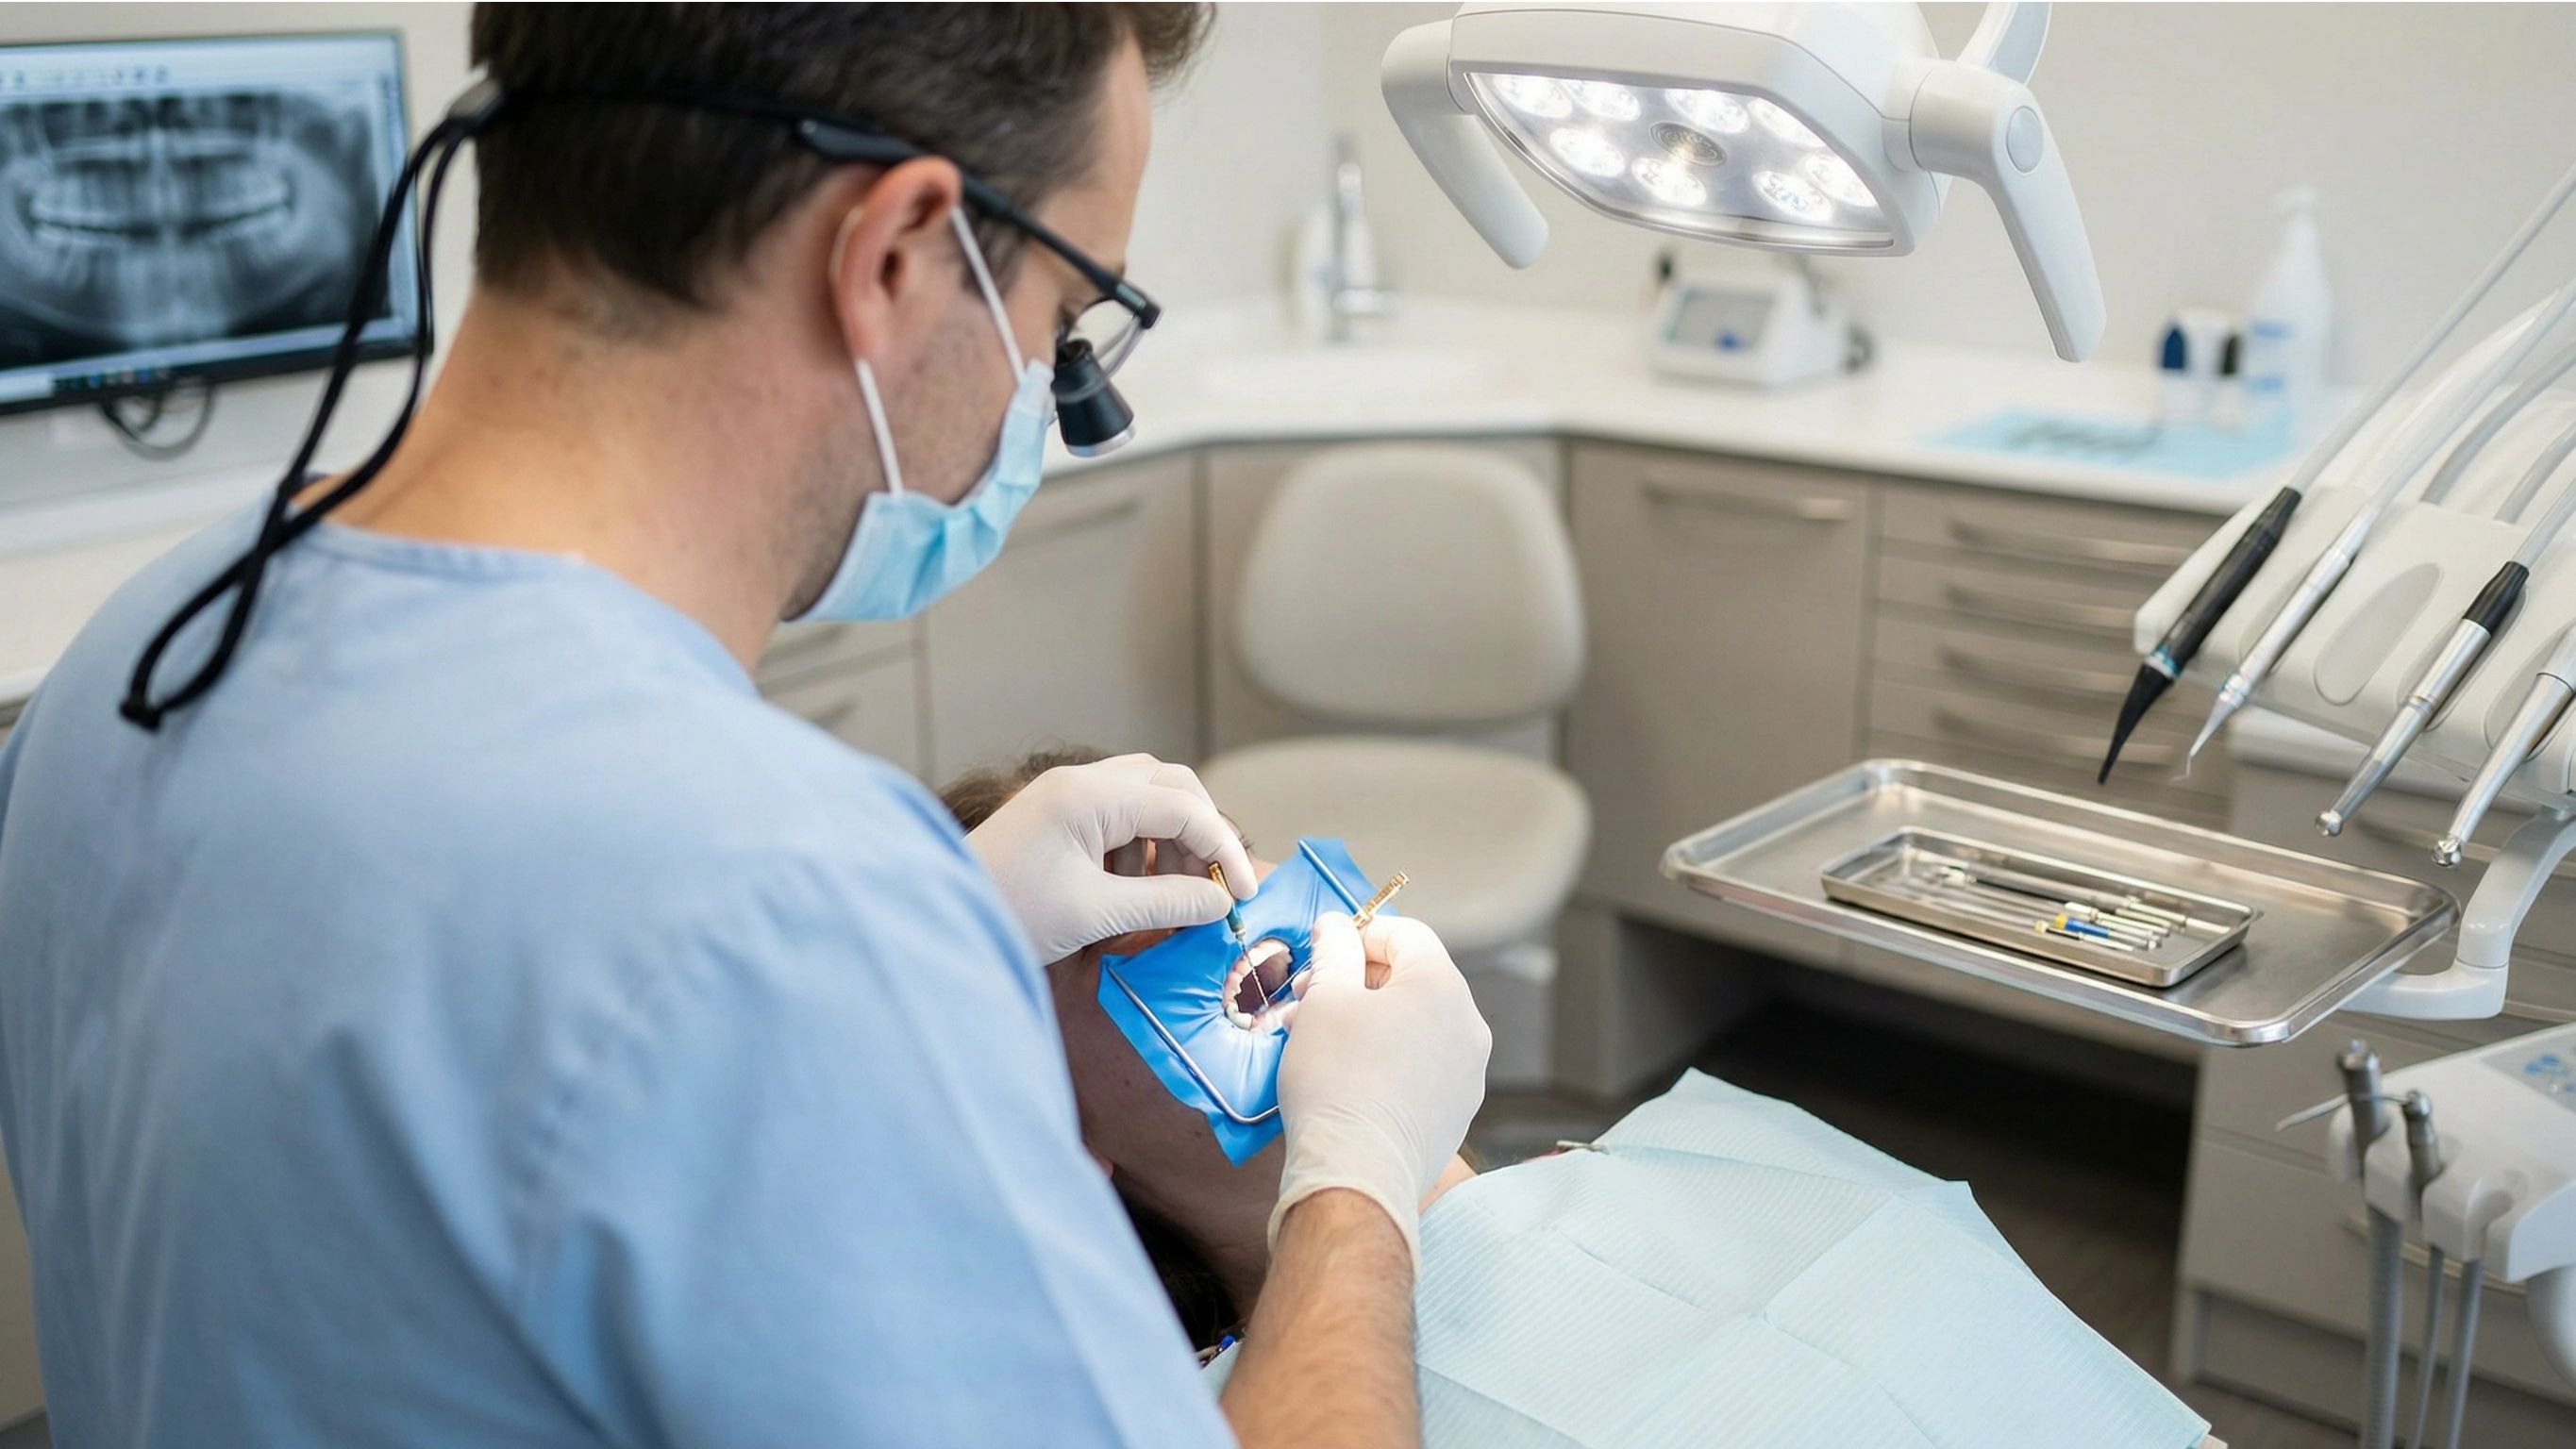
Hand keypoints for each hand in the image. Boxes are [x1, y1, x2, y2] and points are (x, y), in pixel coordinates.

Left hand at [965, 753, 1256, 962]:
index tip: (1244, 895)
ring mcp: (1066, 793)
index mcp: (1090, 797)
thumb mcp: (1095, 914)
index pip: (1184, 808)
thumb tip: (1220, 903)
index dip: (1224, 850)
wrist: (935, 916)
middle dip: (1201, 834)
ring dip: (1171, 841)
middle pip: (1170, 785)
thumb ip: (1166, 903)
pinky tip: (1131, 889)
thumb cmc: (1008, 914)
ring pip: (1146, 796)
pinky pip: (1118, 814)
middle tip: (1213, 887)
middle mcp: (1081, 782)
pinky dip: (1140, 847)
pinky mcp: (1056, 813)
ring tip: (1172, 895)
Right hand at [1269, 913, 1490, 1265]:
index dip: (1360, 934)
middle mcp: (1469, 1026)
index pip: (1406, 933)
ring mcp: (1469, 1074)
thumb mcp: (1324, 999)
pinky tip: (1349, 1079)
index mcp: (1443, 987)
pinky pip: (1422, 1067)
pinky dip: (1388, 1060)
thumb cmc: (1337, 1079)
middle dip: (1358, 982)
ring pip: (1416, 1026)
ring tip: (1322, 1040)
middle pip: (1413, 980)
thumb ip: (1334, 951)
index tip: (1322, 953)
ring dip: (1370, 1021)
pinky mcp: (1456, 1113)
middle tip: (1309, 998)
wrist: (1357, 1175)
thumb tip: (1338, 926)